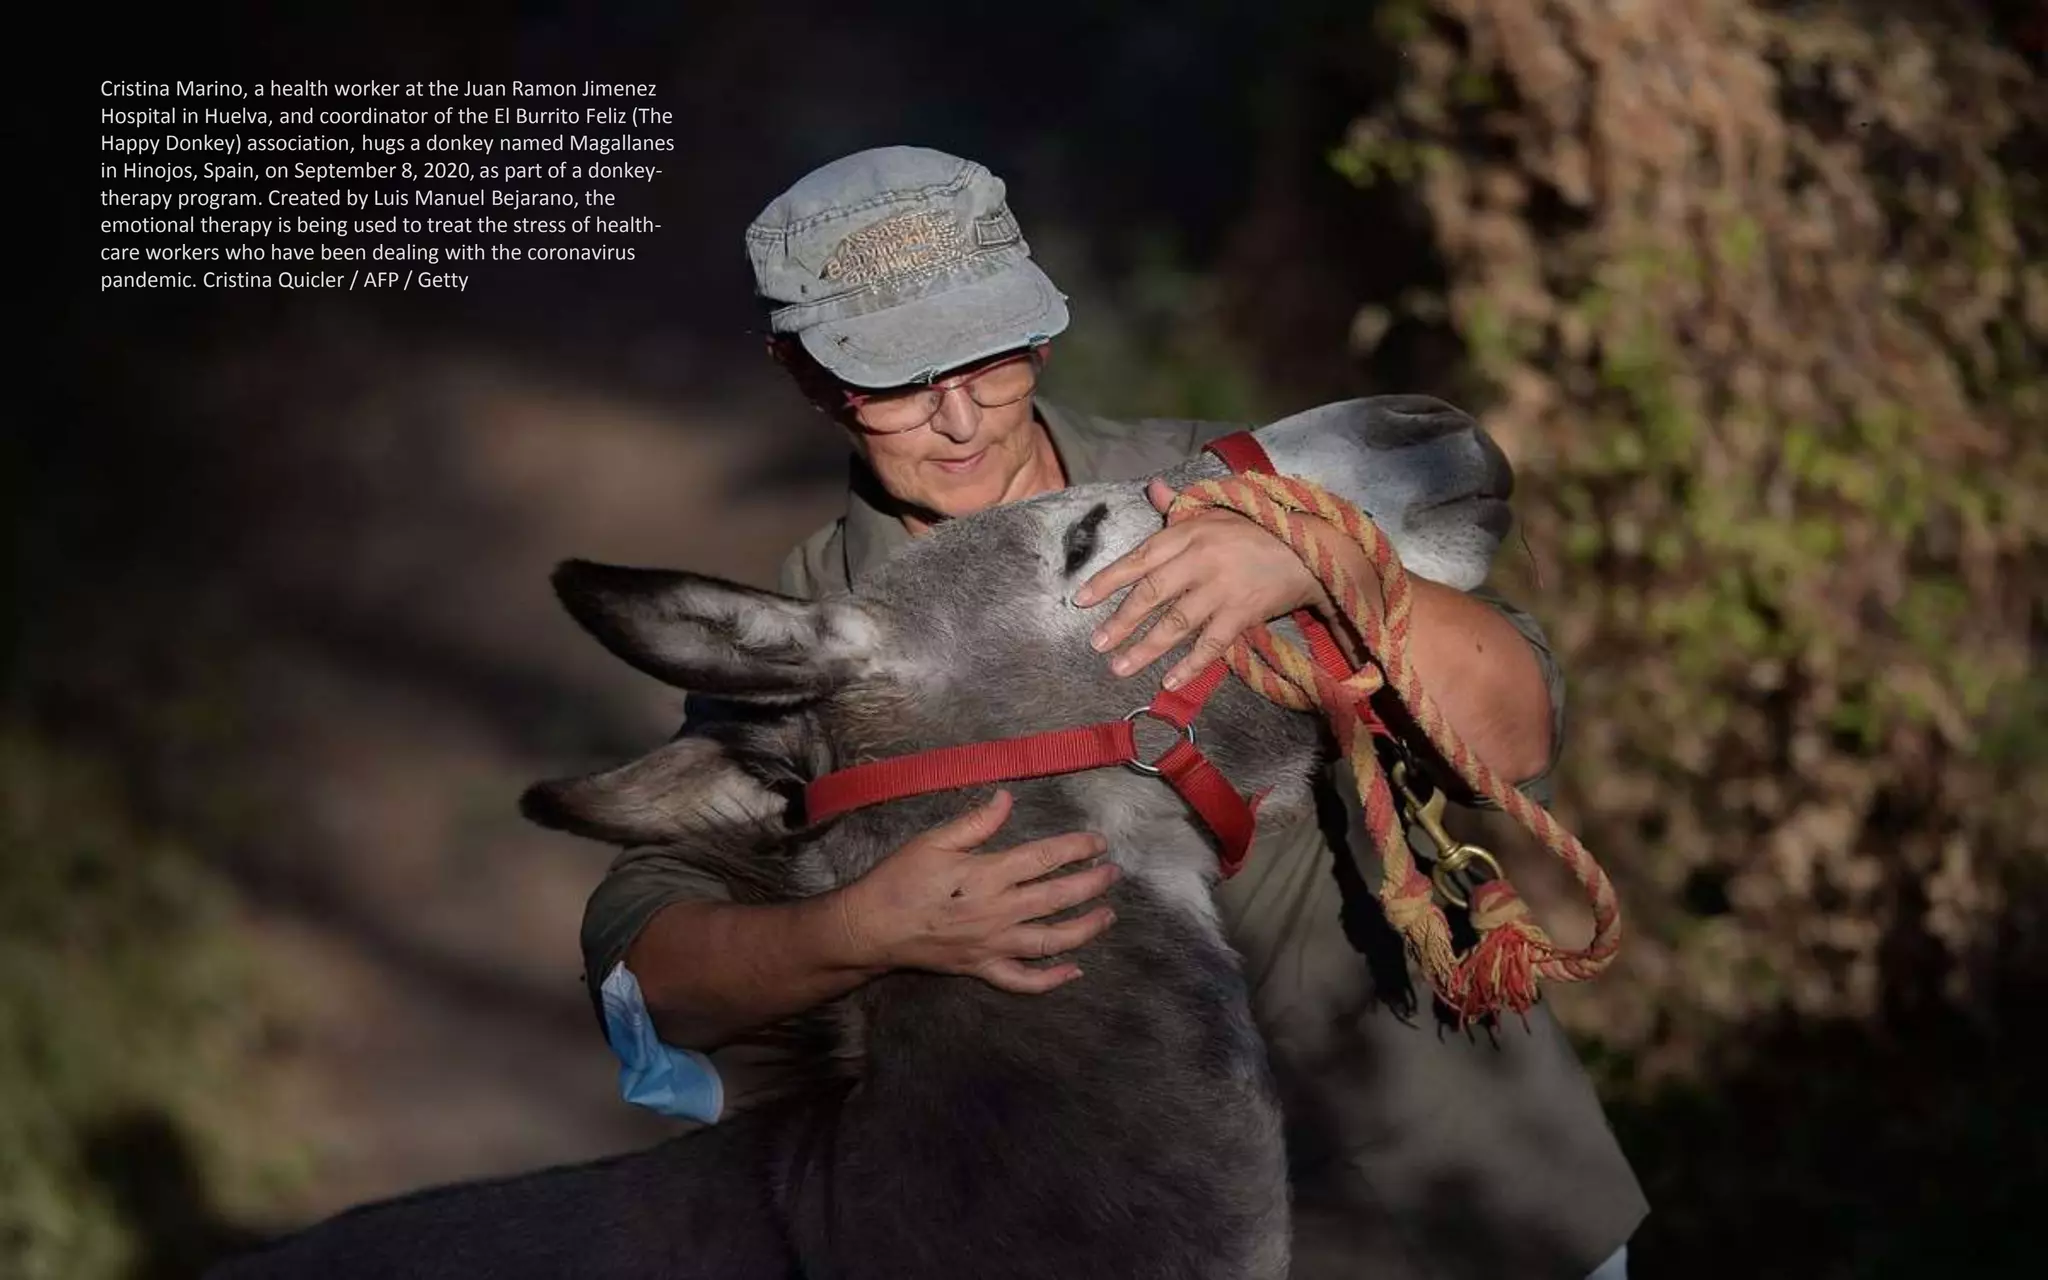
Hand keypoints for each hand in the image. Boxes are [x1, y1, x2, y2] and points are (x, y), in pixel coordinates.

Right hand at [831, 790, 1119, 993]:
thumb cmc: (898, 880)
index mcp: (988, 874)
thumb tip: (1007, 799)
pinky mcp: (982, 968)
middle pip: (1057, 898)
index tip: (1097, 841)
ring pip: (1051, 942)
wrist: (870, 929)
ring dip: (1085, 929)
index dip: (1076, 847)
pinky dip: (1050, 979)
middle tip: (1113, 874)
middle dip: (1091, 884)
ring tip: (1108, 916)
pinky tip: (1074, 971)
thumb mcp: (933, 840)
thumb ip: (976, 822)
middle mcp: (998, 912)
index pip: (1045, 858)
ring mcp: (993, 945)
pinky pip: (1023, 981)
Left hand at [1071, 477, 1338, 690]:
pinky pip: (1211, 644)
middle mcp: (1202, 559)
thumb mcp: (1217, 511)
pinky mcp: (1242, 613)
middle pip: (1152, 592)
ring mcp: (1222, 588)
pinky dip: (1190, 665)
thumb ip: (1180, 506)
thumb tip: (1152, 487)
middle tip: (1096, 643)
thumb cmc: (1257, 529)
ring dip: (1146, 648)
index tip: (1080, 600)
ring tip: (1119, 668)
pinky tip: (1168, 681)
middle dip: (1121, 620)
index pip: (1141, 557)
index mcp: (1191, 532)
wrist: (1309, 549)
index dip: (1109, 579)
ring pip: (1176, 622)